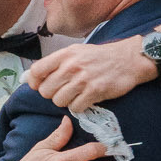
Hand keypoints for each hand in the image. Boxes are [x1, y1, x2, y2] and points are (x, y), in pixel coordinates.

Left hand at [27, 39, 153, 110]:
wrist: (128, 60)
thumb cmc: (100, 57)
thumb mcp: (77, 52)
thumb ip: (56, 63)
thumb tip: (32, 77)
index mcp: (65, 54)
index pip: (36, 71)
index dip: (34, 82)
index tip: (41, 86)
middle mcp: (71, 66)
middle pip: (46, 91)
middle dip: (53, 94)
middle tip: (64, 91)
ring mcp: (83, 79)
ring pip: (59, 101)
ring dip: (66, 101)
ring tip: (76, 94)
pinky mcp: (95, 91)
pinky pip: (75, 108)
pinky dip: (79, 107)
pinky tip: (86, 99)